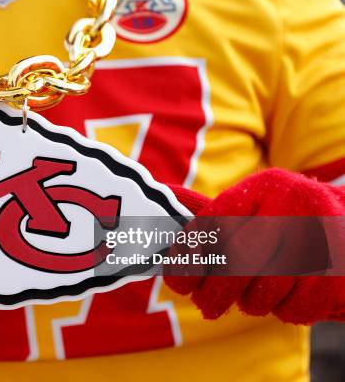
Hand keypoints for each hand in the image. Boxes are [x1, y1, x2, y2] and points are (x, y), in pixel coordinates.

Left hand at [165, 169, 344, 323]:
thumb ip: (216, 222)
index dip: (189, 257)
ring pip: (265, 289)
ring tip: (248, 299)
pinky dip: (283, 311)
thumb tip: (172, 235)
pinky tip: (282, 300)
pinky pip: (295, 307)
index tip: (178, 280)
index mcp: (263, 188)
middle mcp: (291, 207)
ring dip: (249, 303)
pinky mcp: (336, 272)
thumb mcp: (255, 208)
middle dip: (213, 291)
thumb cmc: (287, 222)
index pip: (213, 224)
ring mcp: (318, 240)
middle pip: (237, 261)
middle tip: (205, 305)